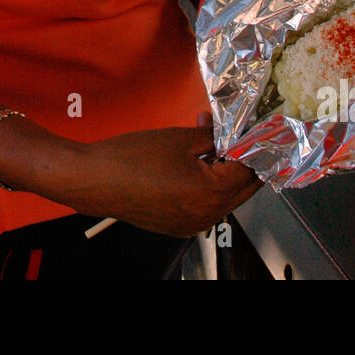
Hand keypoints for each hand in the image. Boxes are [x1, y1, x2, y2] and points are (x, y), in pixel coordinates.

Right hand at [68, 116, 261, 237]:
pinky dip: (210, 183)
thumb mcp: (180, 140)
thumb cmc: (132, 158)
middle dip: (247, 160)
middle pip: (244, 188)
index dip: (256, 146)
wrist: (93, 180)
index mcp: (211, 195)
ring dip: (227, 171)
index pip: (251, 169)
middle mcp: (206, 217)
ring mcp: (192, 225)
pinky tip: (199, 161)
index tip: (260, 129)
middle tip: (244, 134)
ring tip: (215, 141)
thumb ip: (213, 138)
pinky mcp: (178, 224)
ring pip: (226, 197)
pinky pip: (206, 204)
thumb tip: (230, 134)